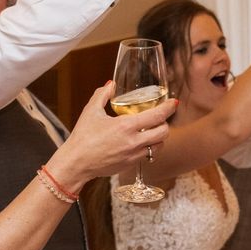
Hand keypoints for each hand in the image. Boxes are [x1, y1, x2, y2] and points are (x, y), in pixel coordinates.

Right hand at [52, 82, 174, 183]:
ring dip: (159, 137)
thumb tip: (111, 84)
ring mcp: (133, 155)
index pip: (157, 116)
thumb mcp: (91, 111)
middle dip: (165, 123)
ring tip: (151, 130)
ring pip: (158, 146)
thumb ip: (102, 94)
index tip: (173, 103)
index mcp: (126, 126)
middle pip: (164, 132)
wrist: (76, 164)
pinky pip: (148, 155)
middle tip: (159, 117)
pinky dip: (149, 148)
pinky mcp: (130, 165)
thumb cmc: (82, 137)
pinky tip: (141, 142)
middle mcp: (133, 142)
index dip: (168, 108)